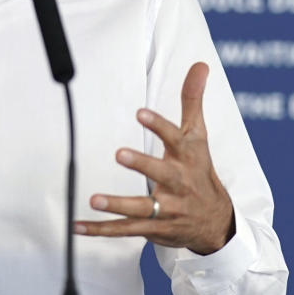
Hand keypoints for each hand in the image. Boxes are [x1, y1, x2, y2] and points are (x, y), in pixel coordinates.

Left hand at [76, 62, 234, 254]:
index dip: (159, 126)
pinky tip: (78, 226)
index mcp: (187, 157)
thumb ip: (192, 100)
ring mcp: (166, 209)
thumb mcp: (198, 135)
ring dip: (117, 205)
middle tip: (119, 153)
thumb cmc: (200, 169)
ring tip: (94, 199)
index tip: (140, 113)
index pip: (175, 138)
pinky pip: (124, 230)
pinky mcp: (152, 228)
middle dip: (141, 165)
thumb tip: (199, 64)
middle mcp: (178, 183)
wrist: (215, 222)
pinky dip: (100, 230)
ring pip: (141, 207)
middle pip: (160, 173)